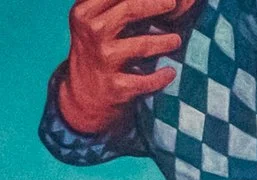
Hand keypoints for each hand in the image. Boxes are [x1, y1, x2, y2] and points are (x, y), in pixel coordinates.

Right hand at [59, 0, 184, 134]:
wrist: (81, 94)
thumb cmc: (95, 47)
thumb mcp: (92, 18)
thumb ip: (113, 2)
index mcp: (85, 11)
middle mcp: (93, 32)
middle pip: (129, 9)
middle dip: (156, 4)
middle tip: (172, 3)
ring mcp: (104, 59)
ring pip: (142, 45)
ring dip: (165, 42)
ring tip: (176, 41)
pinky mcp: (115, 86)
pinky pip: (146, 80)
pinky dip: (162, 76)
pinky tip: (170, 72)